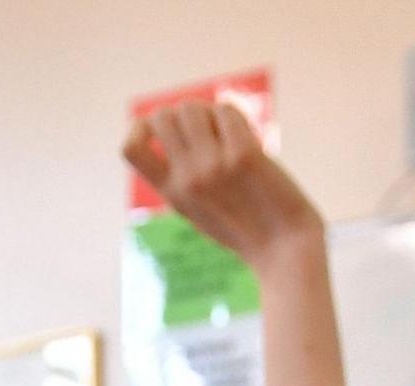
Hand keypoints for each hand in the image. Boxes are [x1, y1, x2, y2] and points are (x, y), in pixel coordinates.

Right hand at [123, 98, 323, 275]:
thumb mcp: (197, 207)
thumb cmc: (243, 226)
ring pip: (190, 108)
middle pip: (161, 117)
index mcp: (170, 193)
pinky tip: (248, 133)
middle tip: (206, 129)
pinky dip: (235, 114)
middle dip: (181, 113)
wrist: (285, 249)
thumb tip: (166, 123)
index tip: (161, 132)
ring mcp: (214, 166)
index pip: (129, 148)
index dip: (140, 128)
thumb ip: (178, 175)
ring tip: (226, 131)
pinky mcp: (245, 155)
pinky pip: (226, 110)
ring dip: (208, 111)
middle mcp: (187, 179)